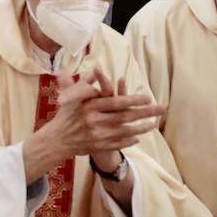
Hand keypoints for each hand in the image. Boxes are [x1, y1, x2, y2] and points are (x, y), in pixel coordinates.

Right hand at [24, 69, 163, 183]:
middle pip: (124, 116)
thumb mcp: (70, 96)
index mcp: (88, 107)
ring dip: (140, 128)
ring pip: (124, 131)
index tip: (147, 97)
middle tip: (160, 109)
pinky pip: (117, 144)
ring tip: (153, 124)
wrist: (55, 140)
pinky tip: (139, 137)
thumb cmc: (65, 114)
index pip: (115, 102)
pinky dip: (129, 141)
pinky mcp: (97, 147)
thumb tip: (95, 69)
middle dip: (144, 113)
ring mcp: (96, 136)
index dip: (132, 100)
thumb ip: (83, 83)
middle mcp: (93, 121)